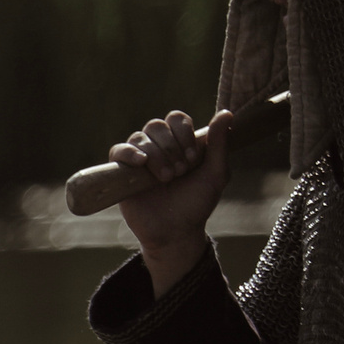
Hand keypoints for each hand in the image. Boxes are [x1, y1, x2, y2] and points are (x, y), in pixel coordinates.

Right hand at [112, 108, 232, 294]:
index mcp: (180, 143)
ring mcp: (139, 160)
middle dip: (170, 147)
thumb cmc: (196, 203)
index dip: (183, 133)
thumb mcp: (215, 173)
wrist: (174, 231)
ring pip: (139, 137)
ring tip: (166, 178)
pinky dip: (128, 152)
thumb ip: (219, 143)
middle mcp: (158, 148)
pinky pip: (118, 151)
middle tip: (180, 171)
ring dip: (156, 154)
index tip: (192, 159)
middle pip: (156, 126)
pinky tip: (141, 163)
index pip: (176, 119)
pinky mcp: (122, 173)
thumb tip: (226, 113)